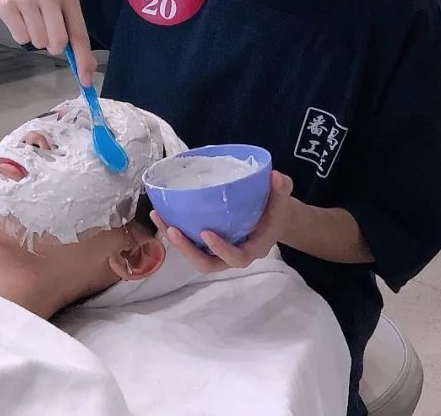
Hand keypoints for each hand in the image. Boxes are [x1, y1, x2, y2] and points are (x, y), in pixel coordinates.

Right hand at [0, 0, 97, 84]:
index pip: (78, 33)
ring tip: (31, 22)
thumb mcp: (60, 7)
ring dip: (36, 39)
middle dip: (54, 47)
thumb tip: (89, 67)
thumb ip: (75, 33)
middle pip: (58, 41)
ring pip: (38, 41)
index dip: (83, 58)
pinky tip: (19, 20)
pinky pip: (20, 37)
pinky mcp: (7, 4)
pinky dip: (21, 35)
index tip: (85, 80)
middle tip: (48, 35)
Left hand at [151, 172, 295, 271]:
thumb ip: (281, 191)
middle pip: (207, 264)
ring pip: (194, 255)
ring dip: (175, 241)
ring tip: (158, 218)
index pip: (236, 258)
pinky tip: (160, 214)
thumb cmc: (275, 211)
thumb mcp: (282, 201)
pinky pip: (190, 243)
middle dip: (188, 251)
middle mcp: (232, 255)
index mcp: (253, 248)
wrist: (271, 219)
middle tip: (172, 230)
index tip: (206, 233)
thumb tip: (276, 176)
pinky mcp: (207, 243)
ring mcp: (218, 251)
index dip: (221, 249)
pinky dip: (174, 231)